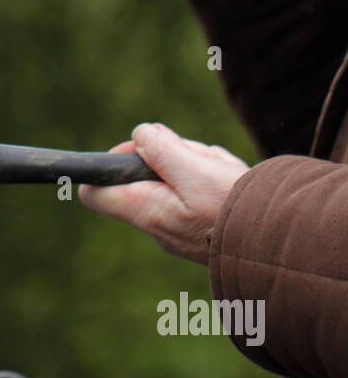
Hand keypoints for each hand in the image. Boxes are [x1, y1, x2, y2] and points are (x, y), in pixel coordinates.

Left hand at [77, 122, 249, 264]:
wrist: (281, 242)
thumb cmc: (236, 209)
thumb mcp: (196, 170)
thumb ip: (162, 150)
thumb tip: (140, 135)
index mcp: (146, 211)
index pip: (95, 192)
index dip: (110, 162)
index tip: (138, 148)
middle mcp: (156, 225)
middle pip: (142, 177)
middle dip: (169, 157)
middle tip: (196, 159)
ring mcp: (177, 229)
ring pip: (174, 179)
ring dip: (197, 165)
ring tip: (223, 175)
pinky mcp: (199, 229)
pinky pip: (197, 192)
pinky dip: (213, 179)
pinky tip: (232, 184)